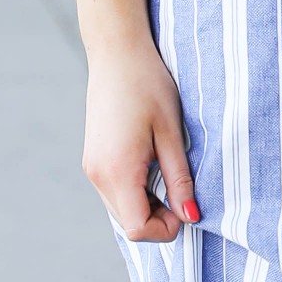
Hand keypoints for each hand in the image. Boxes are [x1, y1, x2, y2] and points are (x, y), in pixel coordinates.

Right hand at [82, 40, 199, 242]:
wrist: (117, 53)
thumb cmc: (148, 85)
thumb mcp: (172, 133)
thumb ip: (180, 179)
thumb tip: (190, 216)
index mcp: (118, 171)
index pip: (138, 228)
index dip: (166, 228)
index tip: (186, 205)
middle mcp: (98, 175)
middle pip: (128, 224)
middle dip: (158, 218)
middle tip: (182, 189)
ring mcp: (92, 168)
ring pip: (121, 210)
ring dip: (147, 205)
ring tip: (167, 172)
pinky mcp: (92, 160)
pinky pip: (114, 192)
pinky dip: (135, 192)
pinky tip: (151, 165)